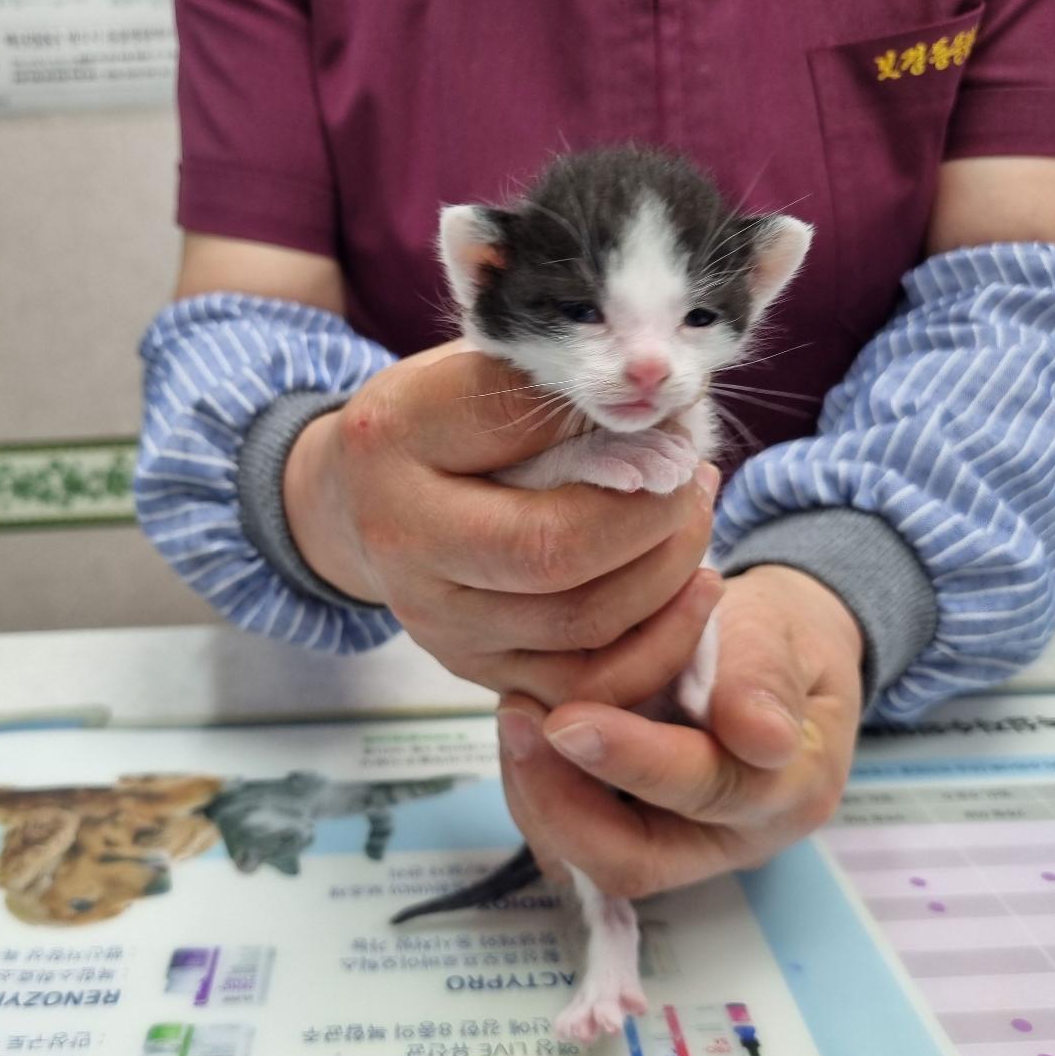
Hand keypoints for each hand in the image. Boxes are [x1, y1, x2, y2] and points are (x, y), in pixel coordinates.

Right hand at [284, 341, 721, 703]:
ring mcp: (437, 620)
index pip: (518, 424)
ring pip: (584, 625)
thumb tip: (655, 416)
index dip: (617, 431)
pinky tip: (689, 589)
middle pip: (556, 553)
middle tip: (692, 475)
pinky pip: (587, 683)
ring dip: (669, 571)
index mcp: (392, 443)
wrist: (361, 500)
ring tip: (692, 516)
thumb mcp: (470, 371)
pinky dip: (660, 641)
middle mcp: (403, 543)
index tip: (666, 413)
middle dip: (654, 516)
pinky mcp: (475, 670)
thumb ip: (546, 390)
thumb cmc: (435, 422)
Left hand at [495, 564, 864, 896]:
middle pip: (633, 861)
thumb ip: (766, 677)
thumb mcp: (782, 632)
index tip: (568, 720)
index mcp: (788, 791)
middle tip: (516, 718)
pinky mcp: (627, 835)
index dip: (634, 760)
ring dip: (537, 794)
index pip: (706, 791)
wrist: (766, 651)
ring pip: (587, 859)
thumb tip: (762, 737)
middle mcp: (731, 839)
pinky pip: (568, 840)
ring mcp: (675, 846)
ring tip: (514, 713)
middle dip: (561, 800)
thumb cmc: (774, 636)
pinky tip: (523, 726)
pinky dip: (535, 789)